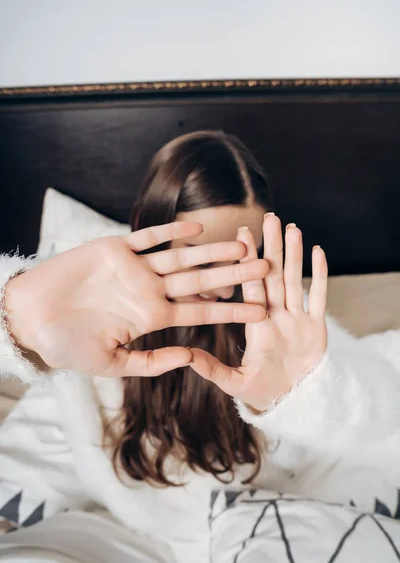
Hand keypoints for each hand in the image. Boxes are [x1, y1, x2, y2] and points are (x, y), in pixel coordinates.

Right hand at [5, 222, 267, 377]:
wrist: (32, 318)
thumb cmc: (67, 345)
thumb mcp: (113, 364)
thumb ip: (152, 363)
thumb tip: (189, 358)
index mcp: (152, 316)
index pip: (201, 310)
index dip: (232, 309)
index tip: (263, 309)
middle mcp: (150, 290)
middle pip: (201, 280)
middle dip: (234, 275)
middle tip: (267, 267)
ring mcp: (135, 268)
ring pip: (181, 257)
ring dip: (211, 251)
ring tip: (242, 244)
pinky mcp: (115, 248)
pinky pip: (148, 238)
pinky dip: (171, 232)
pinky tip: (197, 228)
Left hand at [190, 214, 327, 411]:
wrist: (293, 401)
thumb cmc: (263, 391)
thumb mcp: (235, 383)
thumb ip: (212, 369)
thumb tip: (185, 355)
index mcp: (256, 323)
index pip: (250, 286)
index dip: (247, 261)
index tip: (242, 235)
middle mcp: (276, 315)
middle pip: (274, 275)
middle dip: (271, 247)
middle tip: (270, 218)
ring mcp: (297, 319)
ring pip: (296, 279)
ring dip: (294, 254)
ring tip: (293, 228)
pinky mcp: (317, 327)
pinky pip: (319, 297)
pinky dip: (320, 276)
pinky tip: (319, 252)